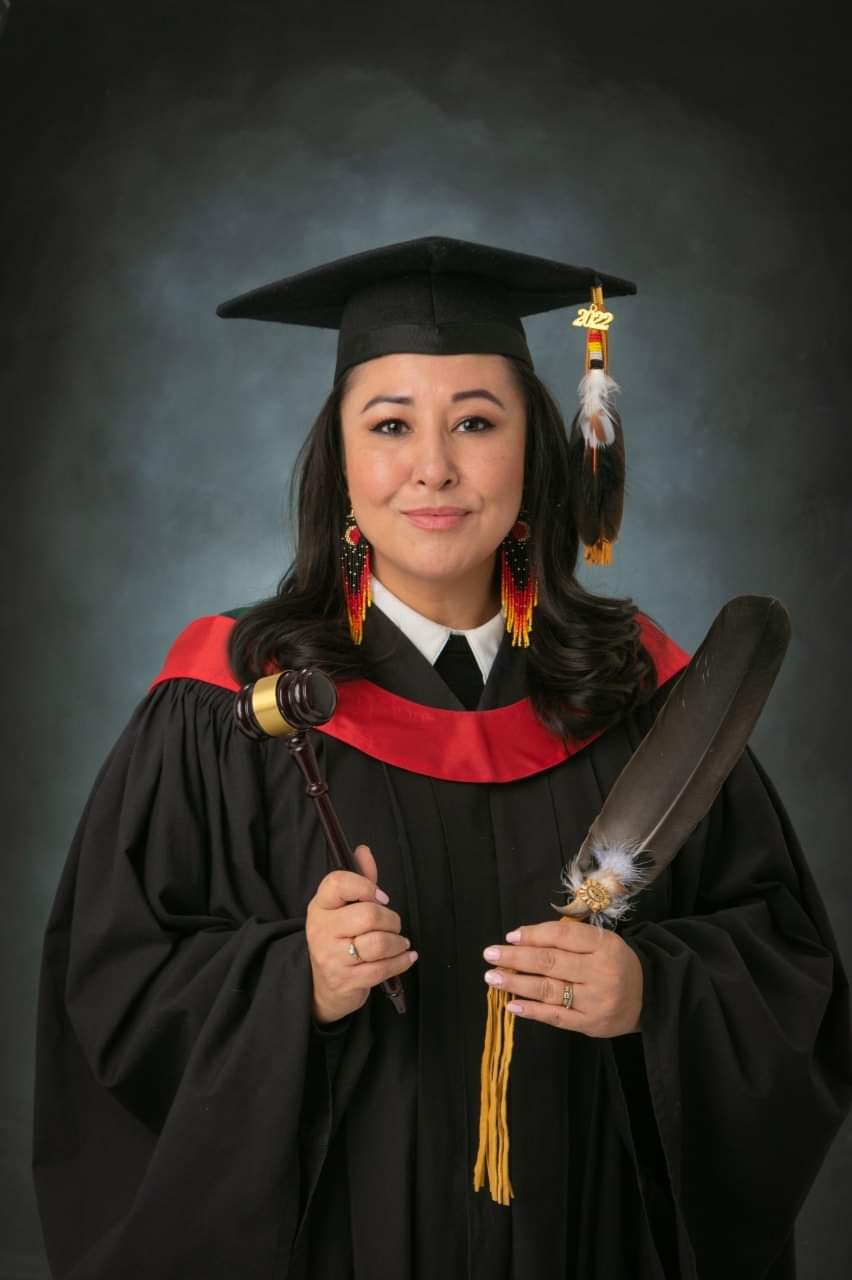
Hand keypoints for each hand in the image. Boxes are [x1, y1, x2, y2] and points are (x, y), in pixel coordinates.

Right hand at [305, 843, 417, 1023]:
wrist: (323, 987)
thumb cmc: (339, 939)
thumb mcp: (344, 908)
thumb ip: (359, 879)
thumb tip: (364, 850)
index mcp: (320, 906)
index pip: (337, 883)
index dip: (365, 886)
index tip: (382, 897)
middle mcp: (321, 929)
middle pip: (368, 915)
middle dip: (391, 919)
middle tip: (393, 925)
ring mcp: (332, 957)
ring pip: (378, 943)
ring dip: (397, 942)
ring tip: (399, 942)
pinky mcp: (346, 980)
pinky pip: (383, 968)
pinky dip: (401, 961)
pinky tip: (406, 956)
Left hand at [481, 919, 642, 1036]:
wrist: (649, 997)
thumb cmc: (615, 963)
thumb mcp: (601, 941)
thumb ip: (568, 938)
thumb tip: (522, 938)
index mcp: (605, 945)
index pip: (563, 937)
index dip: (534, 935)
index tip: (510, 936)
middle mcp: (601, 973)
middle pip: (551, 962)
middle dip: (517, 957)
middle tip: (490, 954)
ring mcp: (595, 1001)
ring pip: (549, 989)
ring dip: (517, 983)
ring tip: (493, 978)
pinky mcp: (590, 1025)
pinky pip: (556, 1017)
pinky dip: (531, 1011)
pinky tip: (511, 1005)